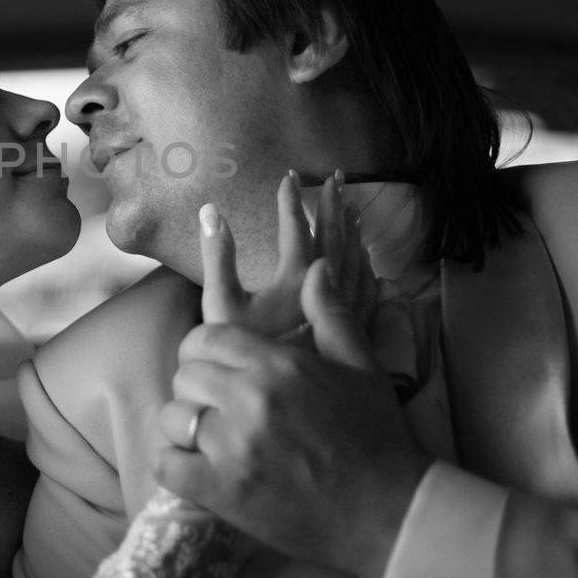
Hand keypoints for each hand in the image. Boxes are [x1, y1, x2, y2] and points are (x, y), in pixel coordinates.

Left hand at [155, 198, 430, 577]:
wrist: (389, 510)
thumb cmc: (376, 436)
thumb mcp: (361, 365)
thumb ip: (331, 313)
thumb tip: (317, 268)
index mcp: (279, 364)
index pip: (207, 337)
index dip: (204, 349)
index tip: (215, 367)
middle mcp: (250, 399)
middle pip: (186, 373)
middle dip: (196, 385)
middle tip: (215, 404)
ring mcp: (232, 447)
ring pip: (172, 415)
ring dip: (184, 424)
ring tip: (206, 435)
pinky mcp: (222, 491)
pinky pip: (165, 463)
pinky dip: (172, 462)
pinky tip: (193, 464)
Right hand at [205, 170, 363, 339]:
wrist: (273, 400)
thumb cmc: (241, 352)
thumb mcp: (218, 304)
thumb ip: (216, 256)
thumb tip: (211, 212)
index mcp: (295, 278)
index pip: (296, 228)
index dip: (292, 201)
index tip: (290, 177)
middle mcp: (324, 290)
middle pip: (335, 237)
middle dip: (334, 205)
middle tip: (338, 178)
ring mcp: (340, 311)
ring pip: (354, 260)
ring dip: (352, 230)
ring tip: (353, 208)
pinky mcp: (348, 331)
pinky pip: (365, 288)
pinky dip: (365, 264)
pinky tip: (365, 258)